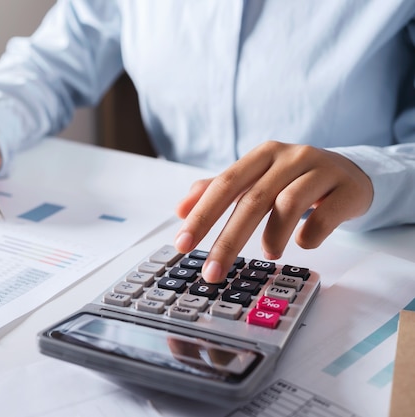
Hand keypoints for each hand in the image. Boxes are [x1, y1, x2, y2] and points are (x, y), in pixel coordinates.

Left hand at [174, 141, 372, 282]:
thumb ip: (218, 191)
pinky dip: (311, 233)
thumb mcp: (256, 179)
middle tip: (211, 273)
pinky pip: (326, 214)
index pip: (225, 184)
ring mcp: (320, 170)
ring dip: (272, 236)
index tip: (182, 244)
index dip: (202, 215)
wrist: (351, 173)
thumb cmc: (294, 179)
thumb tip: (180, 210)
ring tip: (268, 254)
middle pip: (252, 199)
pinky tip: (302, 244)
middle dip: (228, 241)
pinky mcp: (347, 189)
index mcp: (261, 155)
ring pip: (289, 203)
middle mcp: (289, 158)